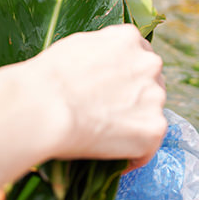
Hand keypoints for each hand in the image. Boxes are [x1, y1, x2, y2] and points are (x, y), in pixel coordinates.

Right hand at [24, 25, 166, 167]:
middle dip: (134, 98)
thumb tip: (101, 68)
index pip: (138, 56)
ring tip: (105, 139)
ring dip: (134, 125)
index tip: (112, 90)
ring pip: (150, 114)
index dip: (124, 75)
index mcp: (129, 39)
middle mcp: (149, 64)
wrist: (43, 106)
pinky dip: (134, 155)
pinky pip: (148, 146)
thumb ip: (100, 54)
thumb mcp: (75, 47)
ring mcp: (154, 97)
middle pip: (150, 83)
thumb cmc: (47, 78)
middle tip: (107, 115)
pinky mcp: (153, 129)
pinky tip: (114, 160)